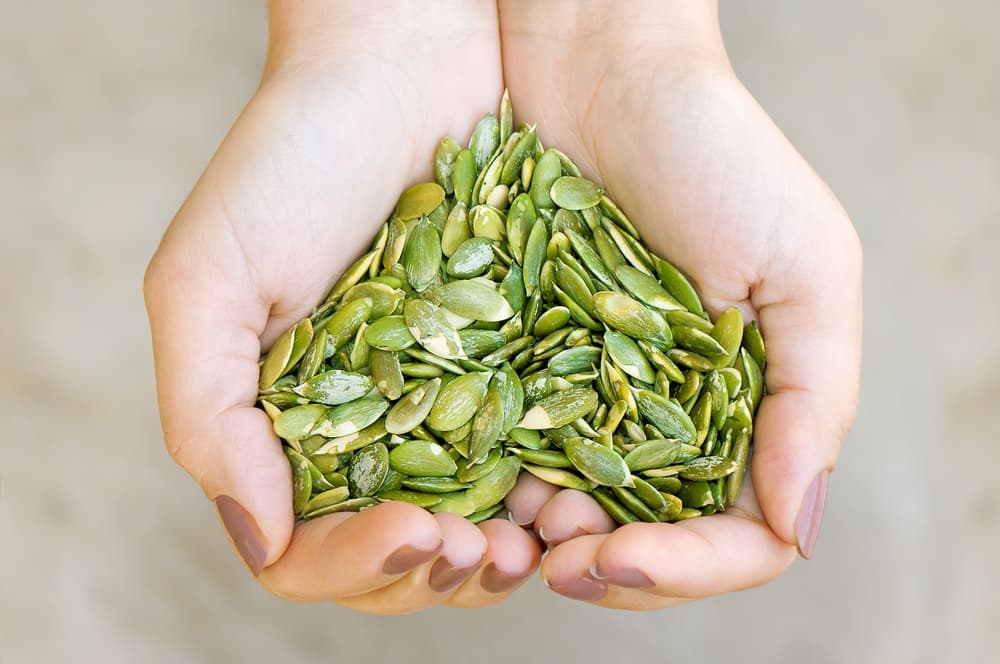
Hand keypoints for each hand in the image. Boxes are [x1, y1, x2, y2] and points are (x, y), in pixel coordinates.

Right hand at [144, 1, 539, 612]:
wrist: (403, 64)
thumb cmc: (291, 159)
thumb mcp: (209, 280)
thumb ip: (209, 416)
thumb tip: (257, 533)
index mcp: (287, 426)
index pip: (306, 549)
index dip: (356, 563)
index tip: (415, 531)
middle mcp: (365, 428)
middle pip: (395, 557)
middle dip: (436, 574)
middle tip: (484, 553)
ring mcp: (443, 402)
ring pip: (470, 526)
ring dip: (499, 556)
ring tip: (534, 542)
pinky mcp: (512, 366)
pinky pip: (532, 457)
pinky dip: (548, 492)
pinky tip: (573, 492)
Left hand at [498, 0, 861, 608]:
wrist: (598, 67)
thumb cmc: (715, 152)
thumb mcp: (803, 265)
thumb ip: (816, 398)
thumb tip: (801, 526)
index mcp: (754, 405)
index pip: (737, 536)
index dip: (688, 570)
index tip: (624, 559)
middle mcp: (675, 413)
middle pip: (653, 538)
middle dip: (608, 564)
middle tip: (557, 554)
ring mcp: (598, 392)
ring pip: (580, 508)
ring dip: (547, 536)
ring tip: (515, 522)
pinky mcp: (531, 359)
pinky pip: (517, 444)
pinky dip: (502, 477)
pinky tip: (481, 476)